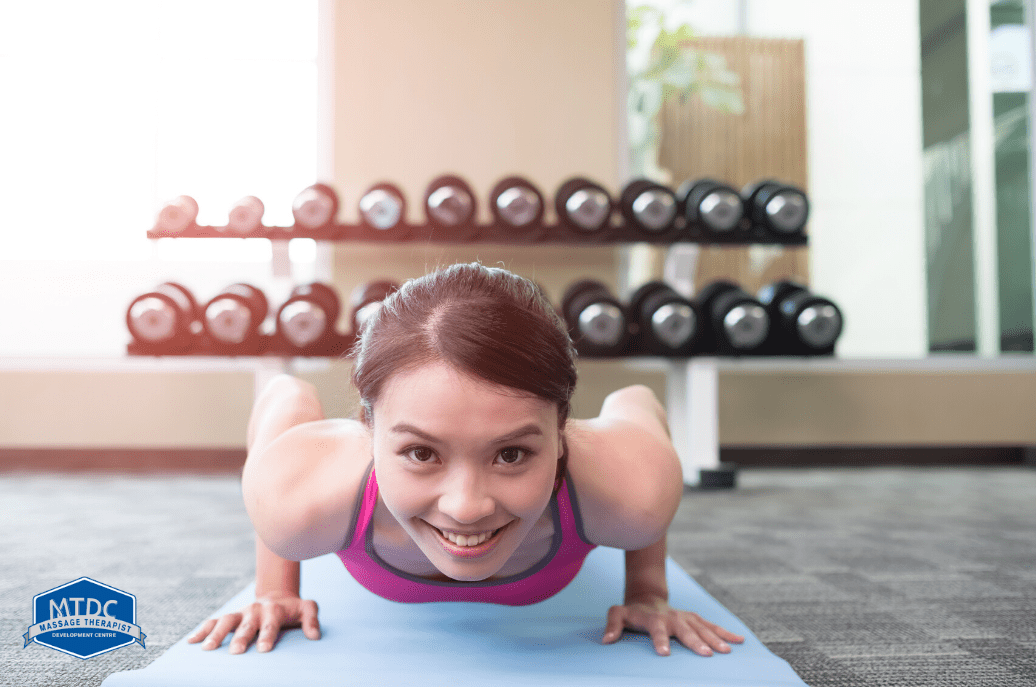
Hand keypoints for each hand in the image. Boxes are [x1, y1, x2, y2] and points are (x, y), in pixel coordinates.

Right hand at [186, 593, 319, 654]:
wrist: (278, 596)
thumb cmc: (293, 608)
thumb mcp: (308, 608)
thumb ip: (312, 620)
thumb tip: (315, 636)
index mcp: (274, 610)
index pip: (271, 625)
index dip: (267, 636)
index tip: (263, 650)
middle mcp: (255, 611)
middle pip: (246, 625)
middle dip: (241, 638)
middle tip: (236, 652)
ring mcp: (241, 613)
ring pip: (226, 622)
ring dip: (216, 634)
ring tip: (207, 649)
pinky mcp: (231, 616)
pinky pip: (214, 621)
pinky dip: (202, 630)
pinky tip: (191, 642)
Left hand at [601, 595, 744, 656]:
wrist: (647, 597)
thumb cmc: (632, 611)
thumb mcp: (617, 613)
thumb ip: (612, 624)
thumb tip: (606, 639)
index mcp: (654, 619)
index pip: (656, 629)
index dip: (660, 640)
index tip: (665, 653)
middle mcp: (673, 617)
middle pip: (685, 630)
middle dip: (695, 642)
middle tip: (705, 654)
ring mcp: (686, 617)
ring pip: (702, 628)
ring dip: (714, 638)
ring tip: (726, 651)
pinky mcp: (695, 619)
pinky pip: (712, 625)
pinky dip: (725, 632)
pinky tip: (739, 640)